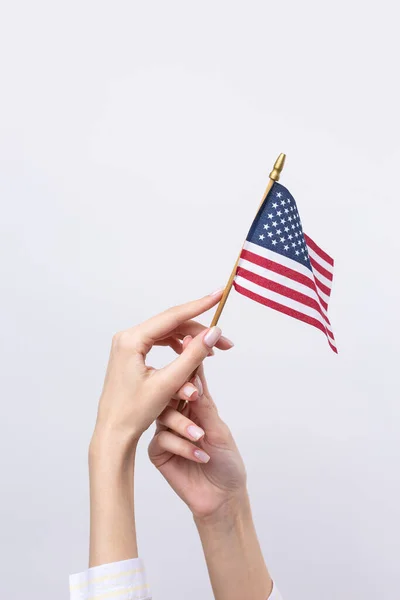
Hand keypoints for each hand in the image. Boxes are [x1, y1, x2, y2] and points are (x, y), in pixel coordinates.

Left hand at [90, 291, 233, 453]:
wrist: (114, 433)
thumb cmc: (135, 412)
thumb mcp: (169, 383)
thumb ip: (193, 356)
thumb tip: (213, 333)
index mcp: (132, 340)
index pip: (173, 316)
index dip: (199, 306)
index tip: (219, 295)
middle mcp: (127, 337)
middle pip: (172, 325)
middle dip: (200, 332)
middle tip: (225, 343)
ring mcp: (128, 345)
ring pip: (167, 333)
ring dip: (190, 340)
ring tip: (212, 352)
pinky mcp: (131, 354)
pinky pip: (159, 342)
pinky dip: (178, 347)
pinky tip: (191, 356)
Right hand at [148, 336, 246, 519]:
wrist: (221, 498)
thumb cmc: (226, 462)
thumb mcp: (219, 430)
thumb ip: (204, 404)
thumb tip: (195, 371)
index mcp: (196, 405)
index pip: (189, 380)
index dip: (189, 366)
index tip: (189, 349)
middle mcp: (178, 415)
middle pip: (170, 394)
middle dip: (180, 394)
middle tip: (192, 396)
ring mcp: (166, 433)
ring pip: (163, 416)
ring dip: (184, 426)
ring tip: (201, 437)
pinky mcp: (158, 452)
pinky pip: (162, 440)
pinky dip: (181, 447)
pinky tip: (199, 455)